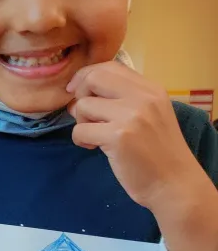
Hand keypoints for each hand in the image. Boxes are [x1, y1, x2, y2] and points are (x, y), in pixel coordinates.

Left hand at [68, 62, 207, 213]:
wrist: (174, 183)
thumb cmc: (157, 152)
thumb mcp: (149, 115)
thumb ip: (123, 98)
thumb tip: (80, 90)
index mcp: (151, 89)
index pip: (110, 66)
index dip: (86, 76)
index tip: (77, 91)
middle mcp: (143, 97)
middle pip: (93, 78)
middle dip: (79, 96)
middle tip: (86, 116)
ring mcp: (131, 116)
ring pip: (83, 106)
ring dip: (81, 122)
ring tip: (95, 136)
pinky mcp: (118, 136)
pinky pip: (80, 130)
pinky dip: (80, 140)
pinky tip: (93, 147)